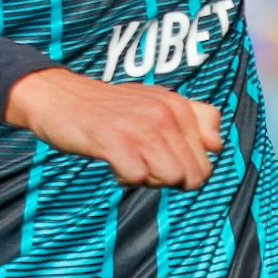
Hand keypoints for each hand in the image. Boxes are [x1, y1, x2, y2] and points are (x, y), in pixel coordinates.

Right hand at [6, 68, 222, 189]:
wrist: (59, 96)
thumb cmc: (110, 108)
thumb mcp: (157, 102)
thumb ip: (195, 118)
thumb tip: (217, 145)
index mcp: (180, 106)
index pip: (208, 159)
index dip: (185, 169)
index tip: (161, 155)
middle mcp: (166, 113)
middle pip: (194, 176)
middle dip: (170, 180)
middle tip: (143, 162)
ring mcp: (141, 126)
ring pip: (171, 178)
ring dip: (148, 180)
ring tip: (128, 161)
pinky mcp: (115, 140)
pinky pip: (138, 178)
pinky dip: (124, 178)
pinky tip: (111, 162)